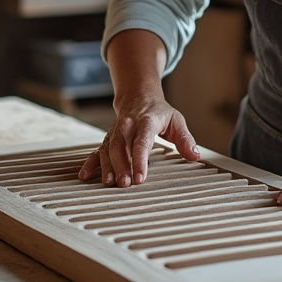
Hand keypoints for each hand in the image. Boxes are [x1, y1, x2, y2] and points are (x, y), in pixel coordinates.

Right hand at [78, 95, 199, 186]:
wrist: (139, 97)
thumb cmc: (159, 112)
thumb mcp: (176, 120)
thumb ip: (185, 139)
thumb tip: (195, 155)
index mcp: (145, 121)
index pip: (141, 142)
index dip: (139, 160)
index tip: (140, 177)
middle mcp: (127, 126)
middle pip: (120, 146)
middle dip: (121, 166)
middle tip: (125, 184)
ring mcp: (115, 132)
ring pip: (108, 149)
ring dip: (107, 167)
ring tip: (109, 183)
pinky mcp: (108, 139)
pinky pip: (97, 150)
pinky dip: (91, 163)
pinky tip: (86, 175)